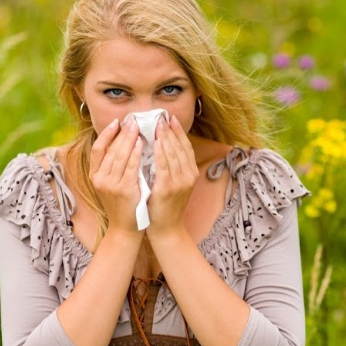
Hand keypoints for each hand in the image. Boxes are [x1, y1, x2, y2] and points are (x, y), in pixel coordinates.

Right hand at [89, 117, 143, 236]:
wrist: (125, 228)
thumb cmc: (122, 204)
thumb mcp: (112, 183)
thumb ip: (114, 166)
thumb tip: (123, 141)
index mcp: (95, 175)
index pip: (97, 149)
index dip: (106, 134)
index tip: (116, 122)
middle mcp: (99, 179)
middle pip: (110, 149)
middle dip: (122, 133)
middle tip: (132, 120)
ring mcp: (110, 185)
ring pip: (119, 156)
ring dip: (129, 139)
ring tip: (137, 127)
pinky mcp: (123, 190)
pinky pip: (130, 167)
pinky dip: (136, 154)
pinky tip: (142, 144)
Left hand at [146, 115, 198, 237]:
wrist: (165, 228)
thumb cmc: (165, 205)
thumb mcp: (174, 183)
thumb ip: (172, 167)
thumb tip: (163, 145)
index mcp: (191, 173)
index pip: (186, 147)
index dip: (179, 132)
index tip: (171, 118)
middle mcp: (189, 176)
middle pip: (180, 147)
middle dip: (170, 131)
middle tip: (161, 117)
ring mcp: (180, 182)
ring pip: (173, 154)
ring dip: (164, 137)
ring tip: (157, 124)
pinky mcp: (168, 189)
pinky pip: (164, 166)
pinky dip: (160, 153)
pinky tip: (155, 142)